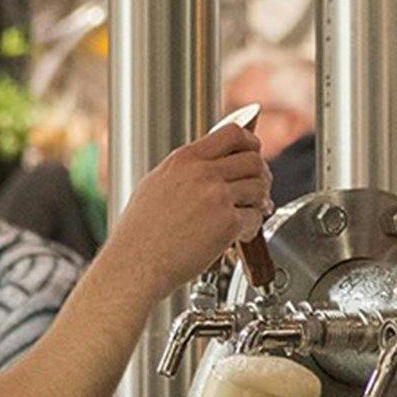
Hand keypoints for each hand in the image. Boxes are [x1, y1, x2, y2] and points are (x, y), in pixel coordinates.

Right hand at [106, 126, 271, 297]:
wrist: (136, 263)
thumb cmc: (140, 232)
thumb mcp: (157, 183)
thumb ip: (186, 169)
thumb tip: (210, 164)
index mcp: (185, 159)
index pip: (232, 133)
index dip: (250, 142)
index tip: (253, 152)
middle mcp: (203, 173)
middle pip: (253, 159)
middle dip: (261, 174)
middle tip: (258, 187)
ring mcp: (217, 196)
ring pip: (259, 186)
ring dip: (259, 200)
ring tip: (250, 212)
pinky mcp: (228, 223)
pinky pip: (254, 217)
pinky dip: (252, 227)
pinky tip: (240, 235)